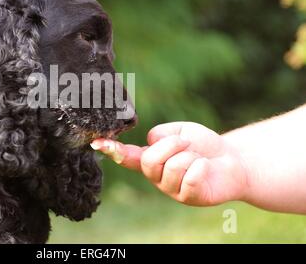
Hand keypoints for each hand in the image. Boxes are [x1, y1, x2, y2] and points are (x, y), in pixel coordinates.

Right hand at [91, 122, 248, 205]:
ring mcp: (171, 189)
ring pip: (172, 166)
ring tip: (198, 158)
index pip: (126, 155)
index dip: (111, 149)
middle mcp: (156, 176)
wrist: (231, 161)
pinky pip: (190, 178)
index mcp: (150, 159)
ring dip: (190, 155)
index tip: (97, 142)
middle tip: (186, 144)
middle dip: (172, 145)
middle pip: (150, 160)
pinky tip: (206, 168)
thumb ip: (162, 134)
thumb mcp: (180, 130)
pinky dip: (201, 167)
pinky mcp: (188, 198)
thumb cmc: (203, 146)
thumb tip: (152, 143)